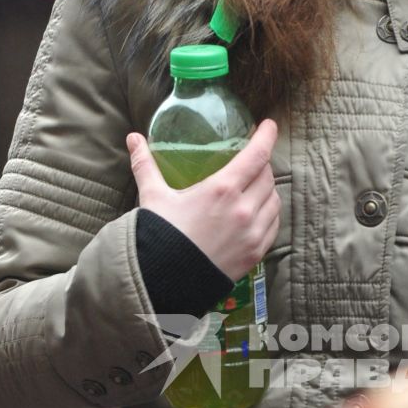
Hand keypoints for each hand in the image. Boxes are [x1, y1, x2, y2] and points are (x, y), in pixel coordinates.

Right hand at [127, 121, 280, 280]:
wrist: (164, 281)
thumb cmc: (159, 236)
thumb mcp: (152, 197)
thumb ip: (146, 165)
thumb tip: (133, 138)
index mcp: (222, 190)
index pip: (257, 154)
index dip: (267, 136)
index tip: (269, 125)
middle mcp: (243, 210)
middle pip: (267, 176)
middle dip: (261, 164)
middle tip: (252, 160)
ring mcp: (253, 233)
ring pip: (273, 200)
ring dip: (267, 189)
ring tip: (254, 186)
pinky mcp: (256, 253)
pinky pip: (273, 225)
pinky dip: (269, 213)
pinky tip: (257, 211)